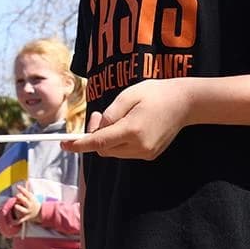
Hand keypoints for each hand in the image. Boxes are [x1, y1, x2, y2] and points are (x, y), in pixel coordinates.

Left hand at [11, 184, 41, 224]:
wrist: (40, 213)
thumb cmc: (33, 202)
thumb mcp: (31, 196)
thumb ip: (27, 189)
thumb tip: (26, 180)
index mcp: (31, 199)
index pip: (27, 193)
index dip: (22, 190)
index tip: (18, 186)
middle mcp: (29, 205)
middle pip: (25, 201)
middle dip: (21, 198)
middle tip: (17, 196)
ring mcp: (27, 212)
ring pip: (23, 210)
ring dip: (19, 208)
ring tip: (16, 206)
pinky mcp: (26, 217)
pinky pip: (20, 220)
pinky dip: (15, 222)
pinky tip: (10, 223)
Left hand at [62, 78, 193, 159]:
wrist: (185, 102)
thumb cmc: (154, 93)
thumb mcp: (127, 96)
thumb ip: (109, 114)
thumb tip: (98, 130)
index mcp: (132, 130)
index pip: (98, 142)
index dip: (79, 144)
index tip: (64, 145)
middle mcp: (140, 146)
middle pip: (104, 149)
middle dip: (95, 135)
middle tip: (99, 115)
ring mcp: (147, 153)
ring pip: (114, 152)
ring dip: (107, 139)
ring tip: (116, 117)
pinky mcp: (151, 154)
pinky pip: (125, 152)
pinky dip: (118, 142)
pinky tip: (126, 125)